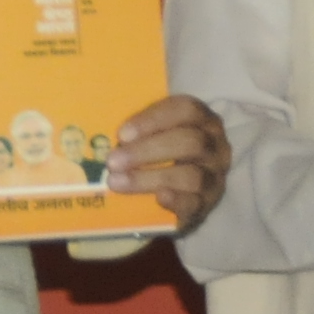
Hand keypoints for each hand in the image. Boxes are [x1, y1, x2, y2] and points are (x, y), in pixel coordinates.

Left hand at [103, 94, 232, 231]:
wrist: (178, 189)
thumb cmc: (159, 153)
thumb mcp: (152, 134)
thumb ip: (135, 130)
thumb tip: (98, 131)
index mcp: (201, 119)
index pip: (185, 110)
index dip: (153, 120)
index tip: (122, 133)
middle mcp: (215, 145)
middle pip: (189, 142)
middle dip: (147, 151)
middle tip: (112, 161)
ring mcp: (214, 176)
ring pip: (191, 175)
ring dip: (151, 178)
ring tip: (117, 182)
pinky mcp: (207, 204)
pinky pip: (195, 202)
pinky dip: (175, 200)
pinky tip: (157, 198)